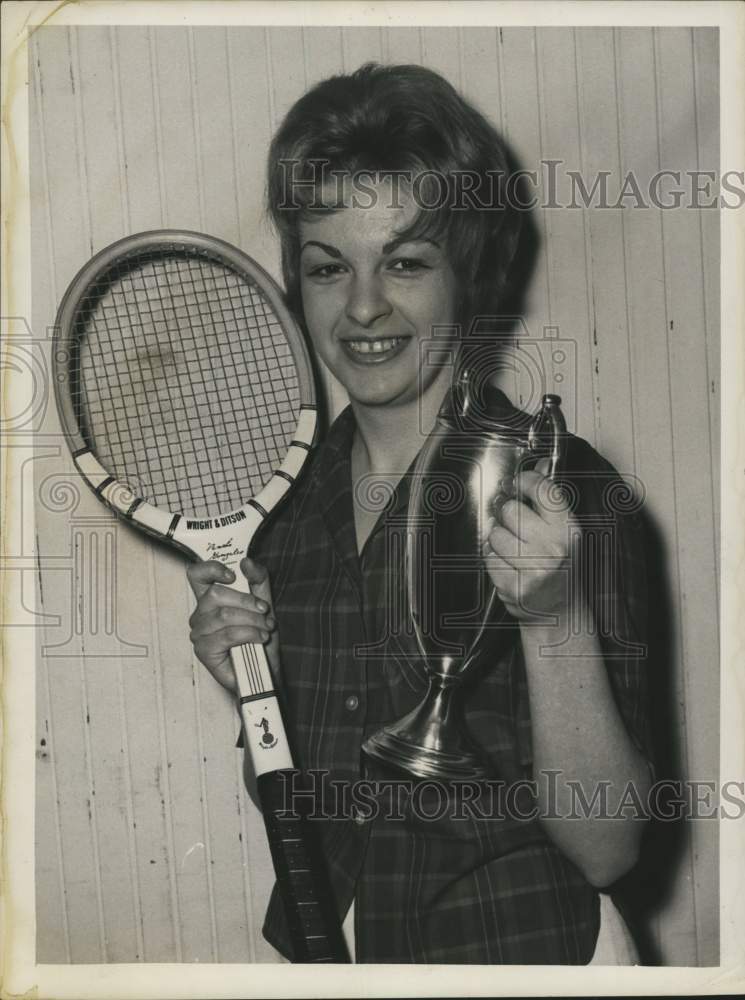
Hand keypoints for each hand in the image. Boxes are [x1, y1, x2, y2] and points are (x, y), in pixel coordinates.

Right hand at [186, 556, 277, 693]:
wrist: (265, 669)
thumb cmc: (260, 637)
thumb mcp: (264, 602)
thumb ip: (258, 579)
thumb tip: (246, 562)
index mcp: (211, 599)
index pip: (196, 575)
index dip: (211, 569)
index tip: (232, 575)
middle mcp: (200, 614)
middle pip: (215, 594)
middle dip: (246, 601)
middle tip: (265, 611)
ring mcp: (199, 633)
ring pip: (224, 615)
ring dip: (253, 621)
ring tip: (266, 628)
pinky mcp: (203, 651)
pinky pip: (226, 635)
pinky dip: (249, 634)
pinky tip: (260, 639)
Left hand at [482, 458, 575, 621]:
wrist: (559, 612)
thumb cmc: (561, 567)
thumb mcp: (563, 532)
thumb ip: (550, 500)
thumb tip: (542, 463)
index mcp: (569, 530)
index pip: (544, 491)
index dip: (524, 480)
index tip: (514, 483)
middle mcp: (554, 548)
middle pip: (511, 511)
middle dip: (507, 516)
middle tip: (514, 526)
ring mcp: (534, 570)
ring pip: (495, 535)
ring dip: (498, 540)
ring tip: (513, 551)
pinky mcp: (514, 587)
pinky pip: (488, 559)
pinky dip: (493, 560)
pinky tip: (509, 566)